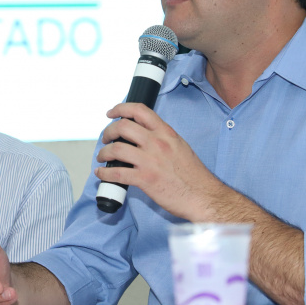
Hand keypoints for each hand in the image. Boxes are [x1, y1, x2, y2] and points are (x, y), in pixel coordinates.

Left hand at [95, 102, 226, 220]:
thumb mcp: (180, 146)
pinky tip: (102, 174)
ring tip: (102, 157)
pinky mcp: (145, 179)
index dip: (121, 108)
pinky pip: (117, 173)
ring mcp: (150, 161)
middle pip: (123, 127)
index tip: (112, 113)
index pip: (140, 111)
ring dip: (104, 152)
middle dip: (108, 131)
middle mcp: (157, 143)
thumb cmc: (194, 175)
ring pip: (116, 149)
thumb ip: (162, 138)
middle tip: (106, 138)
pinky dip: (105, 173)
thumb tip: (144, 135)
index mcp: (166, 133)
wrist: (203, 196)